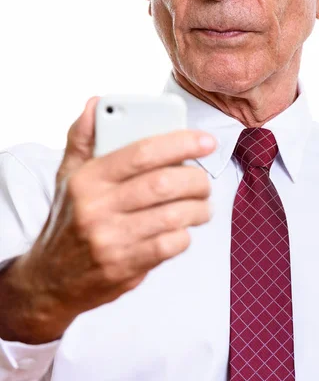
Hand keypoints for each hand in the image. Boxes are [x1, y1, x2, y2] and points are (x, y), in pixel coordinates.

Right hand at [14, 98, 216, 341]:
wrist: (50, 279)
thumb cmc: (68, 219)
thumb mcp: (67, 175)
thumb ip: (83, 137)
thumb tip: (96, 102)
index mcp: (87, 178)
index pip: (141, 153)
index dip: (179, 143)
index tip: (205, 141)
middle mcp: (97, 208)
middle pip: (163, 184)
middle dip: (195, 179)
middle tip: (204, 180)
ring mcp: (110, 240)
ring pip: (172, 216)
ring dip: (198, 208)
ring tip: (202, 205)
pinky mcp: (123, 267)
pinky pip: (169, 246)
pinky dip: (184, 235)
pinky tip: (182, 229)